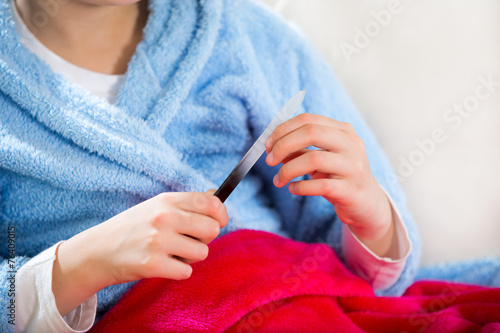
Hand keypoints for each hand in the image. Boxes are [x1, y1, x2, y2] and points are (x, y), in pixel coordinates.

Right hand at [53, 191, 227, 315]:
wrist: (98, 250)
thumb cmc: (134, 227)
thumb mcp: (157, 206)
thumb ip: (188, 202)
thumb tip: (216, 195)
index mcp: (167, 201)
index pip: (211, 203)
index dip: (221, 214)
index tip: (219, 222)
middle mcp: (164, 217)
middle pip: (212, 229)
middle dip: (206, 238)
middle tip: (189, 240)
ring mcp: (158, 241)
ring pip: (202, 252)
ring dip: (191, 257)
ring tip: (173, 252)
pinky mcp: (152, 264)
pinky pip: (186, 272)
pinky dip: (178, 271)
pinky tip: (163, 264)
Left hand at [265, 113, 393, 249]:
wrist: (367, 204)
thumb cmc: (339, 177)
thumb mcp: (321, 159)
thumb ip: (299, 150)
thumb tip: (272, 147)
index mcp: (343, 131)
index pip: (308, 120)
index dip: (283, 130)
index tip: (268, 145)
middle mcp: (351, 144)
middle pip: (311, 132)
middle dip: (283, 145)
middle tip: (269, 160)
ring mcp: (353, 166)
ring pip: (313, 159)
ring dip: (288, 170)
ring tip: (278, 180)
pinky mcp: (350, 189)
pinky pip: (319, 185)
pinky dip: (300, 187)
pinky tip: (293, 189)